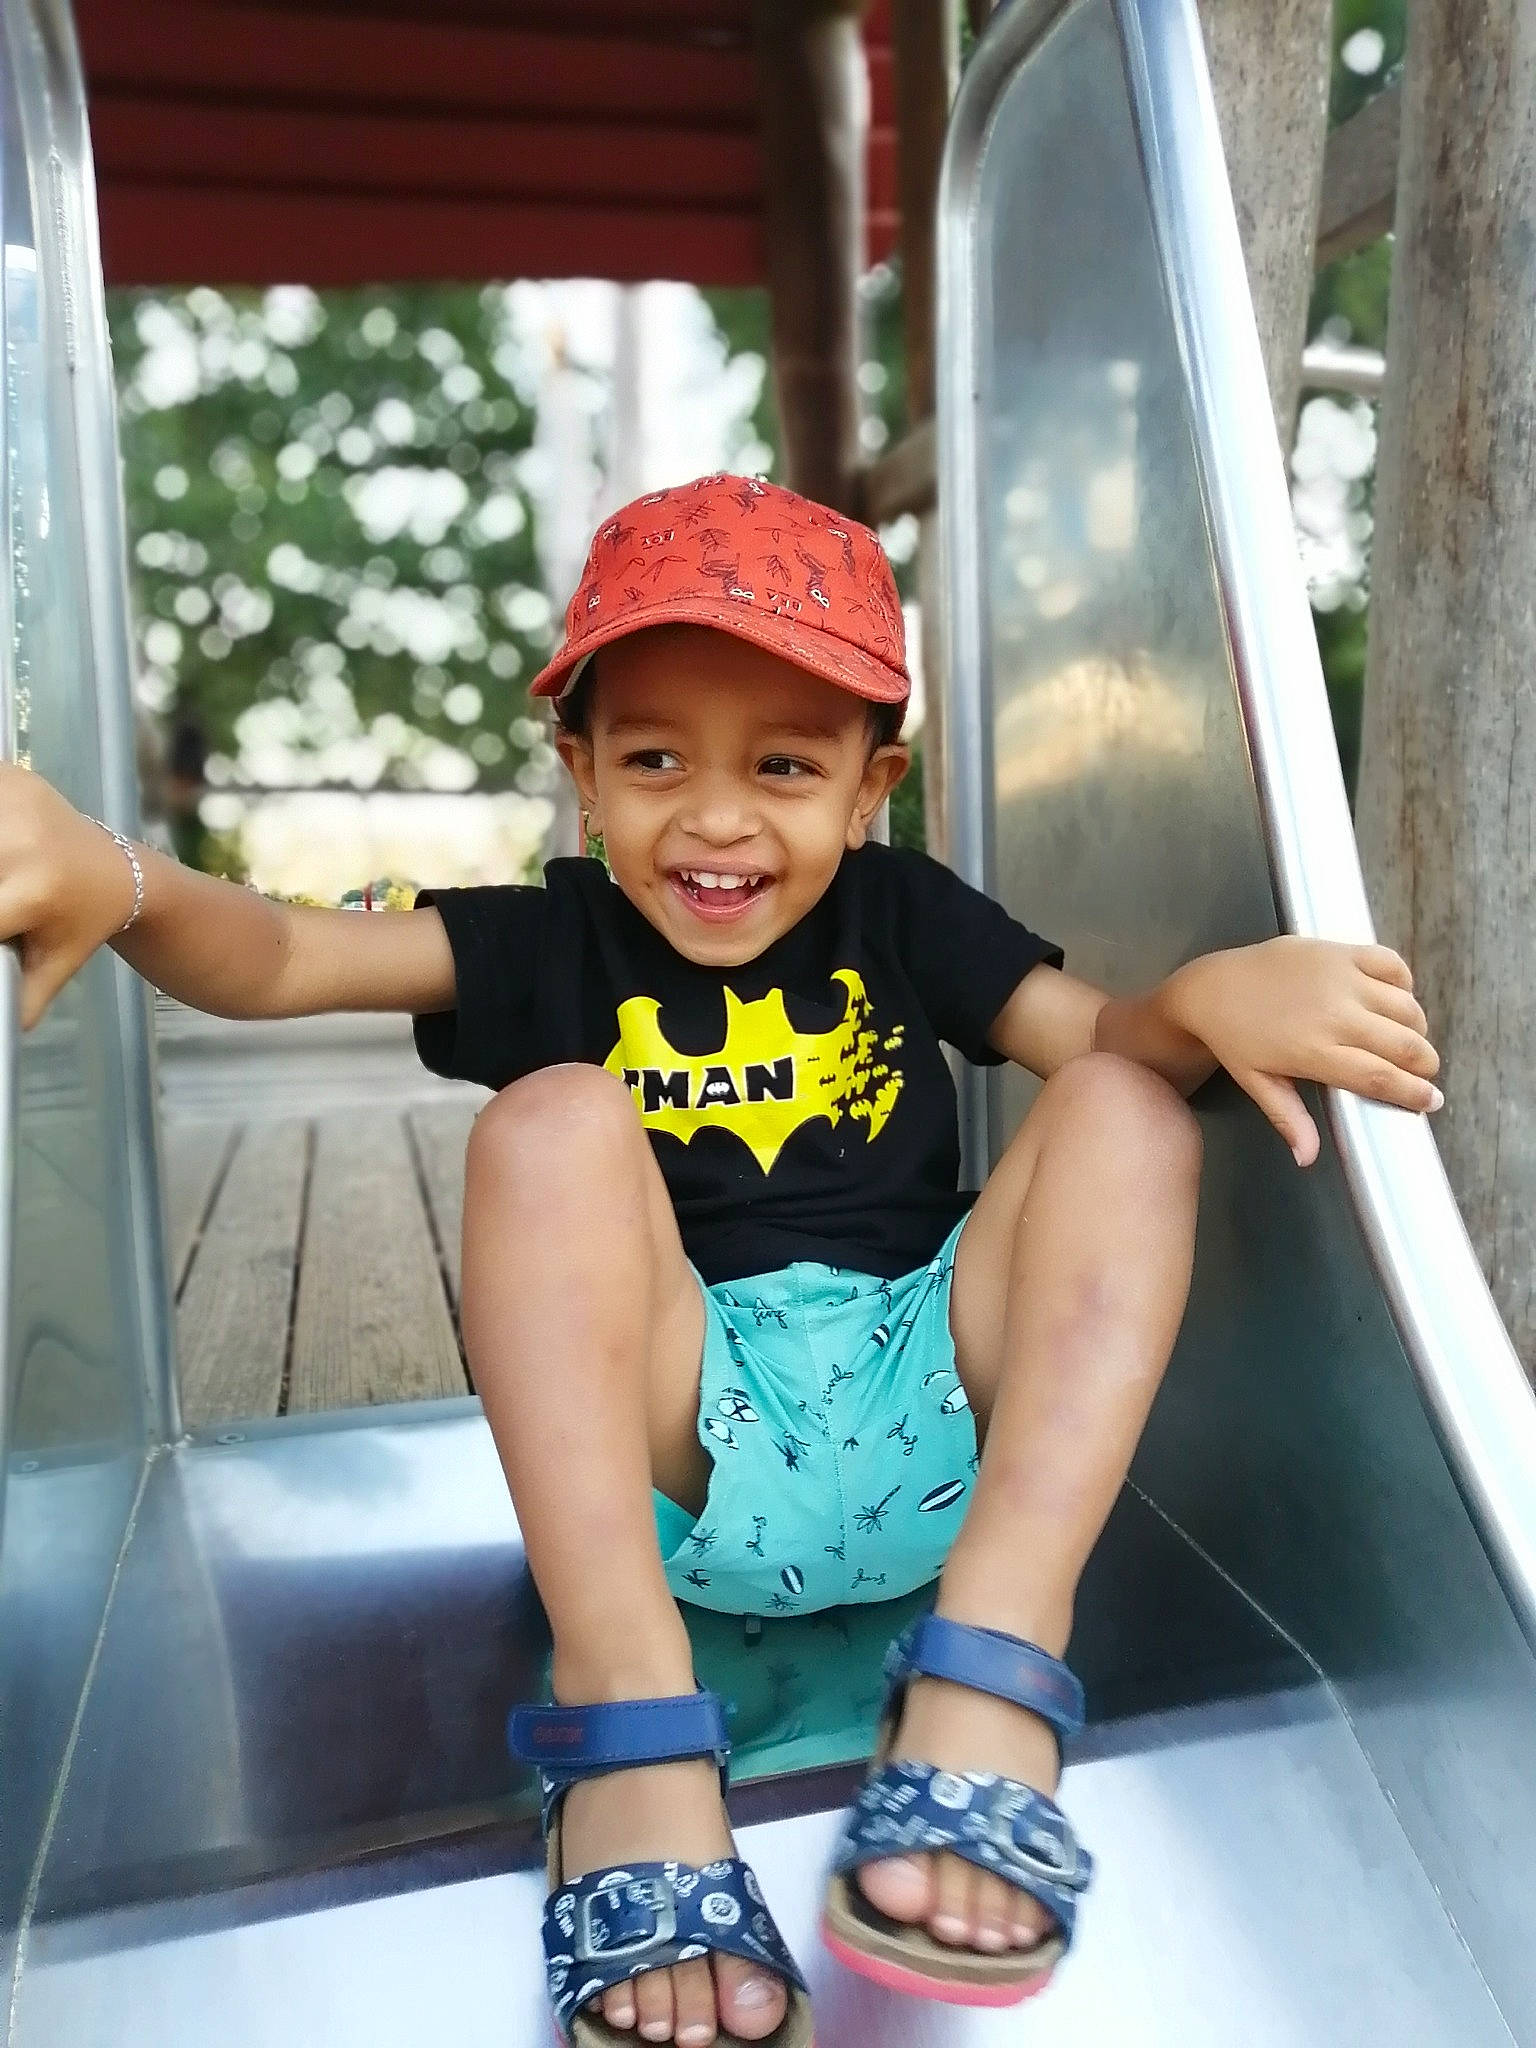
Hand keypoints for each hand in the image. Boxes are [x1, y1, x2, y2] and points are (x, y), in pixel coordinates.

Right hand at [0, 761, 140, 1028]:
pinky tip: (1, 843)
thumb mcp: (50, 968)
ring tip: (7, 881)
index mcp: (34, 892)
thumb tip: (7, 1033)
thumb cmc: (80, 927)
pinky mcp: (12, 776)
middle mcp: (25, 841)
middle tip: (4, 898)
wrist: (126, 874)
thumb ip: (18, 1000)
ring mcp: (17, 801)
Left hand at [1164, 935, 1441, 1166]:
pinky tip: (1395, 999)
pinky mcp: (1341, 950)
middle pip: (1404, 1044)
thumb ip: (1289, 1118)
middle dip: (1424, 1064)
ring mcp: (1341, 977)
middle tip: (1424, 1073)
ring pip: (1405, 1006)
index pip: (1381, 1077)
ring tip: (1408, 1041)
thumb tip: (1307, 1158)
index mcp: (1316, 1051)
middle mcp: (1337, 1013)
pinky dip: (1404, 984)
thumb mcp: (1259, 1083)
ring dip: (1416, 1027)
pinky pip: (1392, 964)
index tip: (1431, 1101)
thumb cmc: (1236, 1040)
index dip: (1413, 1092)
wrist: (1213, 987)